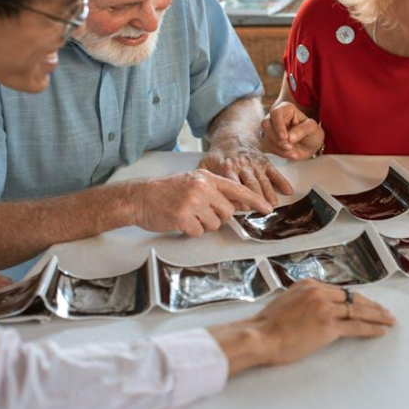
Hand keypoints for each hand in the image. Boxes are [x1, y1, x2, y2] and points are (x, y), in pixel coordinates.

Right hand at [128, 169, 272, 236]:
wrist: (140, 197)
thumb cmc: (168, 191)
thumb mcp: (194, 182)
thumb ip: (215, 190)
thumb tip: (239, 201)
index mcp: (206, 177)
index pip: (237, 189)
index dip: (254, 200)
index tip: (267, 207)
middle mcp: (202, 188)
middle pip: (228, 211)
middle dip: (218, 216)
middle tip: (201, 213)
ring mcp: (192, 202)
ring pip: (215, 223)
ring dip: (204, 225)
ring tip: (189, 215)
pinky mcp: (182, 217)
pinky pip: (199, 231)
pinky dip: (191, 230)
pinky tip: (180, 221)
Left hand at [198, 144, 292, 204]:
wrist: (234, 134)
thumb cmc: (219, 154)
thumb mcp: (206, 162)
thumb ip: (203, 177)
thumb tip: (200, 194)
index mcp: (227, 166)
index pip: (233, 183)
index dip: (239, 195)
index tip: (243, 208)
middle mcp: (242, 164)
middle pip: (251, 183)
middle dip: (257, 197)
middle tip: (262, 210)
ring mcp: (255, 163)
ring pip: (263, 180)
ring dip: (269, 193)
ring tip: (273, 205)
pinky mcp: (264, 161)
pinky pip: (274, 172)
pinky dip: (281, 181)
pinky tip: (288, 191)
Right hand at [208, 279, 395, 374]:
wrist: (260, 336)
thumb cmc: (267, 325)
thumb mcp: (286, 301)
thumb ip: (303, 300)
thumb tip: (313, 308)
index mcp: (309, 285)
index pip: (341, 291)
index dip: (357, 298)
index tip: (367, 303)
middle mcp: (320, 292)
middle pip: (353, 298)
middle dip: (372, 306)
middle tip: (386, 312)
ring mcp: (326, 308)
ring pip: (359, 311)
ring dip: (377, 316)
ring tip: (390, 320)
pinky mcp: (329, 326)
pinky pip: (356, 327)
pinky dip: (372, 328)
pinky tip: (382, 330)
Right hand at [259, 102, 324, 160]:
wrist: (311, 145)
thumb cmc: (312, 132)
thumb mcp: (312, 128)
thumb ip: (302, 130)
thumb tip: (289, 137)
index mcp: (286, 109)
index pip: (276, 113)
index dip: (278, 125)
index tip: (285, 137)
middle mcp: (276, 117)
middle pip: (266, 124)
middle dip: (276, 139)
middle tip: (289, 146)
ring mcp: (271, 129)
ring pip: (266, 138)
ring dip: (279, 148)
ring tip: (294, 151)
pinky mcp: (270, 140)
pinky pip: (269, 148)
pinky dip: (280, 153)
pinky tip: (292, 154)